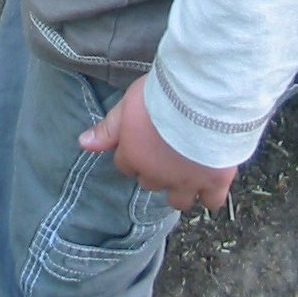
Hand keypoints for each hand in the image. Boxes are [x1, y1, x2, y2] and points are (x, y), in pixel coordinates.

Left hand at [78, 75, 237, 212]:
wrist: (201, 98)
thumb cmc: (162, 95)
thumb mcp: (128, 106)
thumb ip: (107, 129)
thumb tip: (83, 144)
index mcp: (134, 156)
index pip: (126, 166)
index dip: (134, 154)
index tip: (144, 142)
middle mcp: (158, 174)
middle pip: (150, 182)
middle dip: (156, 171)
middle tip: (166, 152)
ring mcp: (187, 181)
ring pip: (177, 199)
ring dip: (178, 188)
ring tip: (185, 171)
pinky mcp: (214, 182)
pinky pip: (211, 201)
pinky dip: (209, 195)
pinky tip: (209, 182)